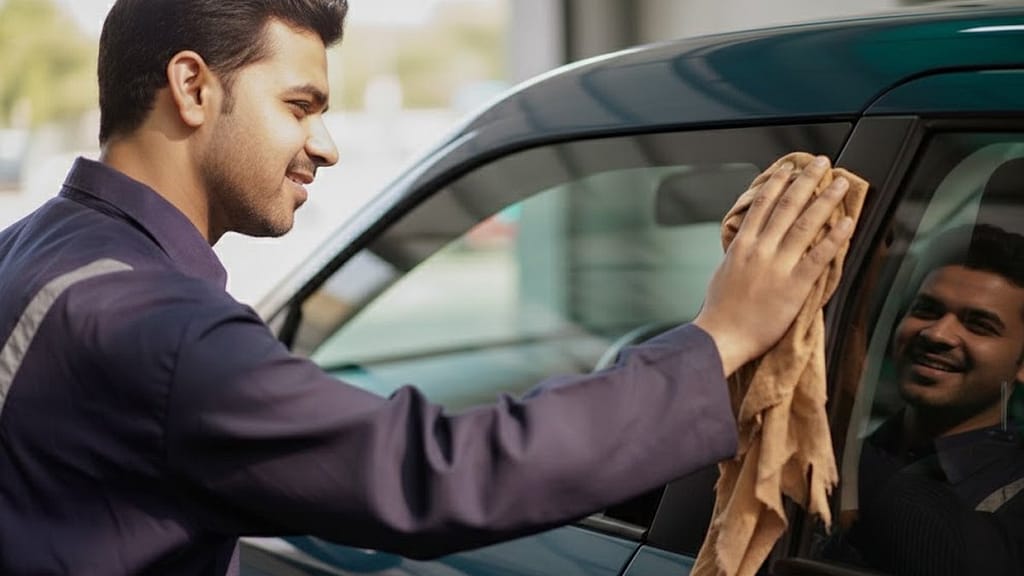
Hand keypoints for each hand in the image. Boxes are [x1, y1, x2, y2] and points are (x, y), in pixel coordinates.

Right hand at [693, 156, 853, 375]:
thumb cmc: (720, 310)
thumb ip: (739, 252)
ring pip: (806, 224)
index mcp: (742, 245)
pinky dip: (835, 237)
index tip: (789, 167)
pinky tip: (847, 222)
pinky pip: (819, 256)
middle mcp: (760, 249)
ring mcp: (778, 266)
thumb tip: (748, 241)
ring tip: (840, 184)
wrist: (722, 336)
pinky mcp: (794, 285)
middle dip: (806, 181)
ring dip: (825, 200)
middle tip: (822, 164)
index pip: (762, 204)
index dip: (777, 183)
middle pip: (787, 206)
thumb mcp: (724, 271)